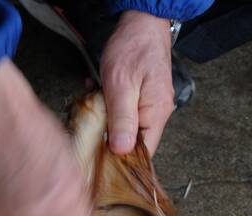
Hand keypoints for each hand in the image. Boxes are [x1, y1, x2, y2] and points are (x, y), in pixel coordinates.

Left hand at [101, 10, 173, 155]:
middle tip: (93, 119)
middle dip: (109, 133)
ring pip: (125, 124)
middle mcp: (157, 112)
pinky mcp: (142, 96)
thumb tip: (121, 150)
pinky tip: (99, 91)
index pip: (143, 151)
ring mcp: (150, 104)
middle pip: (133, 140)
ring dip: (106, 116)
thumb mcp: (121, 86)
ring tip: (96, 98)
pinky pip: (124, 110)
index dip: (121, 157)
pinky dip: (109, 104)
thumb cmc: (133, 49)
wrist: (141, 22)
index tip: (100, 154)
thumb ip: (122, 119)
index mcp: (156, 113)